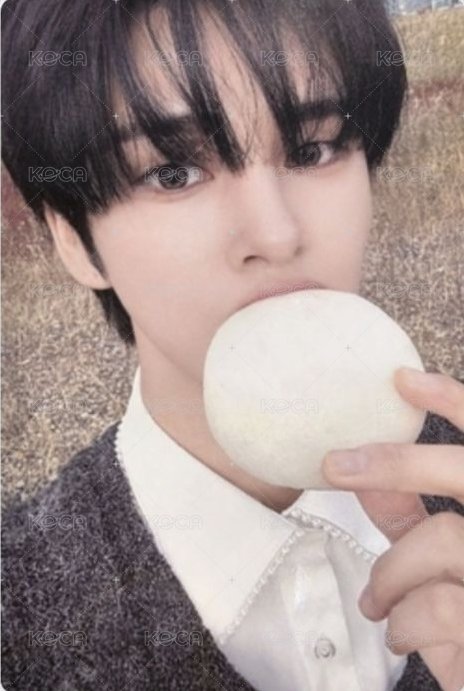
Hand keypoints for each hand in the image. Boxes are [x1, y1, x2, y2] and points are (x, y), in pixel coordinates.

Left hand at [321, 367, 463, 690]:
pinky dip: (404, 621)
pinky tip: (399, 635)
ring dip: (392, 573)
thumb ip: (412, 517)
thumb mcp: (444, 564)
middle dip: (395, 462)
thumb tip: (365, 476)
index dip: (454, 401)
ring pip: (442, 540)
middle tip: (334, 465)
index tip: (399, 378)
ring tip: (377, 604)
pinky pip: (437, 606)